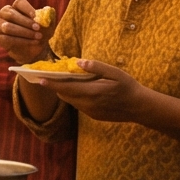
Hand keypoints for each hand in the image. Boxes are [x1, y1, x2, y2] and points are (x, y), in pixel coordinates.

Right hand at [0, 0, 53, 64]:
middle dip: (26, 22)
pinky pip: (8, 38)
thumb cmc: (40, 33)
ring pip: (8, 27)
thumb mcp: (47, 25)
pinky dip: (22, 41)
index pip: (19, 3)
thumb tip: (48, 9)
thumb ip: (49, 17)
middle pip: (11, 14)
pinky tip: (33, 42)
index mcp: (16, 7)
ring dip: (24, 32)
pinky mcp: (0, 38)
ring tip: (38, 36)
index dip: (27, 9)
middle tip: (38, 28)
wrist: (35, 49)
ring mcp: (0, 26)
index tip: (36, 16)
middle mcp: (5, 14)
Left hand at [41, 59, 163, 123]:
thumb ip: (97, 67)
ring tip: (62, 81)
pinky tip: (78, 90)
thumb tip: (79, 62)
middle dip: (56, 86)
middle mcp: (89, 104)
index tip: (40, 79)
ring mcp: (90, 112)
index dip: (52, 84)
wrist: (139, 107)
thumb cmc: (128, 87)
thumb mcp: (115, 73)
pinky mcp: (93, 116)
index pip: (66, 88)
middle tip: (49, 76)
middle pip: (65, 95)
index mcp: (93, 92)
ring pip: (71, 101)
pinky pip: (79, 105)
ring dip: (65, 92)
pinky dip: (75, 97)